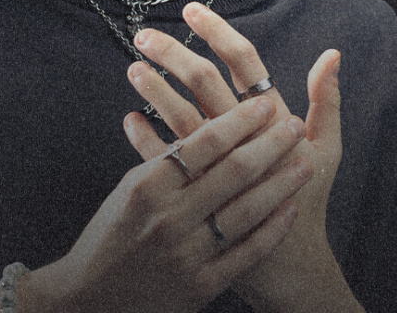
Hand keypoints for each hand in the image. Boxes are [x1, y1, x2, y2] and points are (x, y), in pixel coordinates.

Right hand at [23, 94, 310, 312]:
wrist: (91, 298)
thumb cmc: (110, 235)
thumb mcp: (128, 188)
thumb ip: (163, 159)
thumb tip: (197, 121)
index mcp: (148, 186)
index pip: (204, 142)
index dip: (239, 120)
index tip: (263, 103)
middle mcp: (170, 217)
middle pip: (233, 171)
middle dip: (270, 145)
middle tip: (293, 125)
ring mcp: (187, 254)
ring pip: (246, 210)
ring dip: (281, 184)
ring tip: (305, 164)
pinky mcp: (201, 286)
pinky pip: (245, 253)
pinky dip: (271, 229)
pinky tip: (289, 209)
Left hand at [123, 3, 351, 312]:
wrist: (286, 266)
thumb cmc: (308, 199)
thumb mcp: (327, 150)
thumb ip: (326, 99)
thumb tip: (332, 53)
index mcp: (276, 120)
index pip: (246, 63)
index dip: (218, 32)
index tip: (192, 9)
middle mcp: (245, 140)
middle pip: (205, 83)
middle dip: (174, 53)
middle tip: (146, 35)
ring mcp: (218, 168)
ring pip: (180, 118)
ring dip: (155, 90)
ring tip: (133, 68)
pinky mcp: (197, 197)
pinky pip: (164, 162)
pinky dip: (145, 137)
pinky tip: (130, 118)